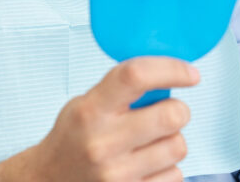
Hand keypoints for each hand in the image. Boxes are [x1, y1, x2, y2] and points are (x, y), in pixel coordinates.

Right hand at [26, 57, 199, 181]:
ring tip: (149, 141)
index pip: (135, 76)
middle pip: (171, 116)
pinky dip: (167, 168)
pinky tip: (145, 163)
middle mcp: (103, 142)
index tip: (189, 74)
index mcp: (90, 111)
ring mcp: (118, 174)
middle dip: (177, 110)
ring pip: (178, 146)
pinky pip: (176, 175)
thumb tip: (165, 74)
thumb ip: (119, 90)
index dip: (170, 70)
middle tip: (166, 112)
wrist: (50, 179)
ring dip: (171, 140)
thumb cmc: (72, 137)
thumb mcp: (84, 104)